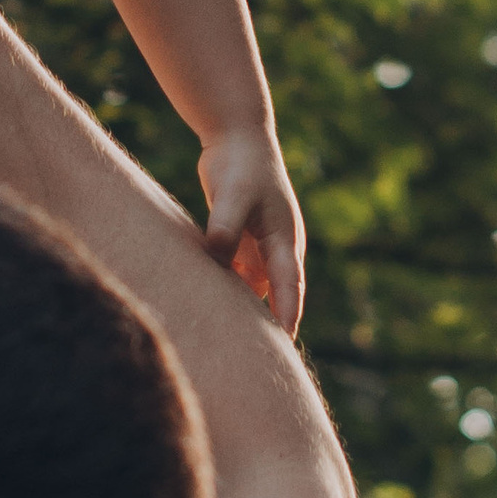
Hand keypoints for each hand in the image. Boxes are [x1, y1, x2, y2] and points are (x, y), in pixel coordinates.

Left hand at [200, 129, 305, 334]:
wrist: (236, 136)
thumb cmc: (240, 164)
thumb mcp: (233, 194)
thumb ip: (226, 227)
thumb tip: (218, 260)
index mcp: (285, 238)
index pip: (289, 286)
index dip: (287, 316)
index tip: (284, 345)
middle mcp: (277, 247)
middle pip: (277, 295)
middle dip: (271, 325)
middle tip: (261, 361)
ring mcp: (260, 245)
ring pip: (254, 288)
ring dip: (245, 310)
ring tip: (230, 346)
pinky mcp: (240, 240)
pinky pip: (235, 275)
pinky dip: (227, 290)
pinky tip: (207, 309)